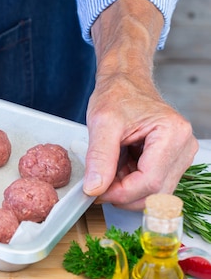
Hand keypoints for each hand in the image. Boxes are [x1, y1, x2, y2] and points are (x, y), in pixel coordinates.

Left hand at [83, 71, 197, 209]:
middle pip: (155, 192)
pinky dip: (129, 184)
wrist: (125, 83)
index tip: (96, 192)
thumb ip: (99, 158)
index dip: (121, 193)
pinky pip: (151, 185)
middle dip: (123, 195)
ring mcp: (179, 156)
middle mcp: (183, 147)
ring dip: (126, 190)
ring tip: (107, 171)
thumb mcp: (102, 123)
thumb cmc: (118, 95)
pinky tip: (116, 169)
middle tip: (97, 186)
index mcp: (172, 134)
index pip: (150, 182)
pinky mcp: (171, 161)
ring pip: (153, 193)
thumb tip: (95, 188)